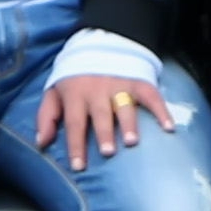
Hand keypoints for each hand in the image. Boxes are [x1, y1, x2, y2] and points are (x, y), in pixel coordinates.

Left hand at [31, 71, 160, 172]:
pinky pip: (151, 96)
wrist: (99, 43)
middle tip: (108, 152)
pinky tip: (168, 128)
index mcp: (75, 94)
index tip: (79, 167)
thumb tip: (41, 143)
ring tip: (132, 141)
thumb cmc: (75, 78)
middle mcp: (97, 90)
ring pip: (125, 106)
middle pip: (100, 114)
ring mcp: (119, 85)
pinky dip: (161, 111)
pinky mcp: (139, 82)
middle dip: (104, 133)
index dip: (75, 145)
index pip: (74, 122)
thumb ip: (46, 116)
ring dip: (129, 123)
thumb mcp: (54, 92)